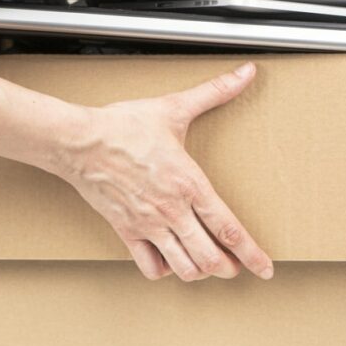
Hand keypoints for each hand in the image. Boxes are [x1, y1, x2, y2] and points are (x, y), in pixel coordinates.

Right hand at [55, 62, 272, 281]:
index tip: (266, 269)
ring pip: (184, 267)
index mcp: (190, 184)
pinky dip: (164, 270)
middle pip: (210, 258)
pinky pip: (150, 266)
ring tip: (207, 266)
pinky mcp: (126, 231)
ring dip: (200, 272)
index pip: (230, 229)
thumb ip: (215, 92)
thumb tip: (247, 73)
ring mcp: (148, 224)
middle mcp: (172, 210)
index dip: (252, 254)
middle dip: (228, 267)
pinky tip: (170, 260)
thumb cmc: (124, 125)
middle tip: (237, 267)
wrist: (79, 141)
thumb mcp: (174, 107)